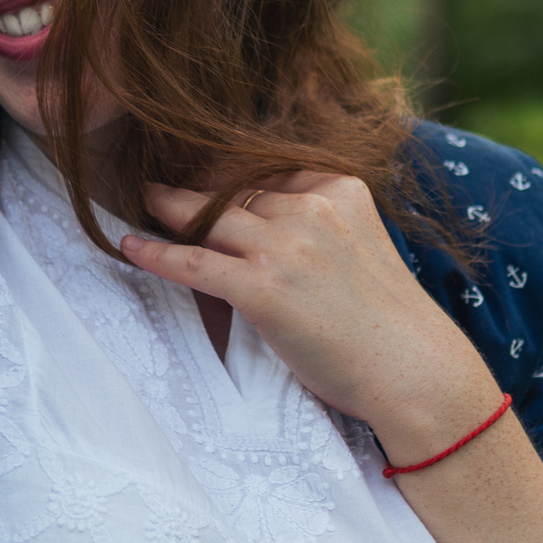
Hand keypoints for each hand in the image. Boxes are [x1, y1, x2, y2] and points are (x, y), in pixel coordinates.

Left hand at [117, 175, 500, 459]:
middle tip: (161, 184)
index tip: (206, 177)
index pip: (270, 172)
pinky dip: (156, 252)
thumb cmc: (389, 324)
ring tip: (143, 202)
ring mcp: (285, 248)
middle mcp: (311, 210)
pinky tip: (129, 246)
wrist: (413, 371)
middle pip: (236, 192)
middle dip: (198, 190)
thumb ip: (323, 227)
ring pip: (209, 217)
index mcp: (340, 192)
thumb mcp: (364, 249)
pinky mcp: (263, 289)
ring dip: (169, 208)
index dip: (232, 176)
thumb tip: (265, 223)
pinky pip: (194, 262)